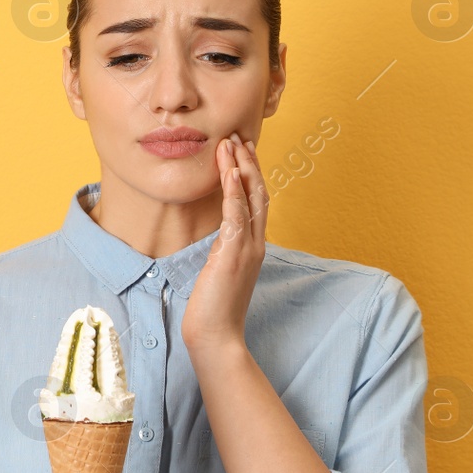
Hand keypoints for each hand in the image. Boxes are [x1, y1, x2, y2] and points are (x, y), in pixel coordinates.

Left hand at [182, 132, 267, 359]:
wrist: (216, 336)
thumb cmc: (213, 308)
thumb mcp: (219, 271)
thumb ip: (223, 251)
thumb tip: (220, 237)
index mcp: (253, 247)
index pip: (257, 202)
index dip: (251, 174)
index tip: (242, 151)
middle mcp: (256, 244)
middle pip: (260, 193)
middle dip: (250, 163)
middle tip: (240, 136)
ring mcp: (248, 248)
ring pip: (251, 198)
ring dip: (241, 167)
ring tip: (231, 142)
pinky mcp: (234, 254)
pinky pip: (237, 215)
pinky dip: (233, 190)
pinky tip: (228, 170)